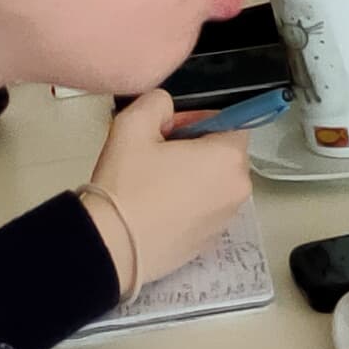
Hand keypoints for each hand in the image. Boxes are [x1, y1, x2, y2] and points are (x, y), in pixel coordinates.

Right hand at [82, 89, 250, 293]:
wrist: (111, 246)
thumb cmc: (126, 185)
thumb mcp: (133, 124)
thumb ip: (157, 103)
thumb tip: (167, 108)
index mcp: (228, 158)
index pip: (231, 123)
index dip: (199, 121)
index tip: (169, 131)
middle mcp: (237, 190)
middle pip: (224, 155)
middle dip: (195, 148)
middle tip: (157, 155)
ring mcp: (225, 219)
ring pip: (214, 183)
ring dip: (192, 177)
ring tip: (154, 183)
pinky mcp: (209, 242)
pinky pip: (205, 210)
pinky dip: (188, 204)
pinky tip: (156, 208)